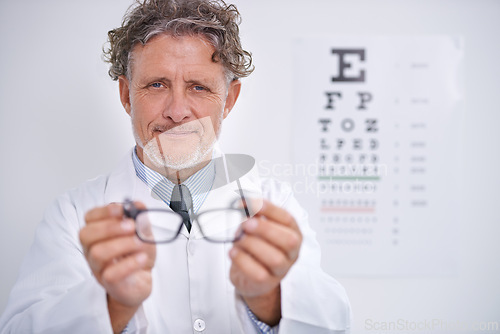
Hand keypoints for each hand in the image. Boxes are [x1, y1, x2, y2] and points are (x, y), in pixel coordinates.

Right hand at [79, 202, 155, 330]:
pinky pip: (111, 274)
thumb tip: (138, 205)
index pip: (89, 218)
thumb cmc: (137, 254)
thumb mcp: (143, 232)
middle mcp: (92, 249)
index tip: (122, 210)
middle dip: (110, 227)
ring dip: (122, 244)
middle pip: (86, 235)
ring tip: (139, 242)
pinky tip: (142, 258)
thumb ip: (141, 218)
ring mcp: (98, 267)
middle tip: (132, 226)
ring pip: (97, 253)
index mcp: (98, 233)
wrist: (142, 280)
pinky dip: (129, 264)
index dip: (104, 212)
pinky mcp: (109, 283)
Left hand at [229, 199, 301, 324]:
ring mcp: (282, 269)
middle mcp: (292, 252)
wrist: (251, 277)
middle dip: (265, 229)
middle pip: (288, 240)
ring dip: (252, 244)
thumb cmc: (256, 247)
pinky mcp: (267, 282)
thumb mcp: (256, 227)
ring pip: (274, 258)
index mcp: (293, 233)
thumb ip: (252, 214)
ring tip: (238, 239)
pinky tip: (234, 251)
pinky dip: (243, 260)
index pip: (288, 219)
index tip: (253, 203)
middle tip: (245, 224)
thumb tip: (243, 202)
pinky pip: (258, 273)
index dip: (271, 210)